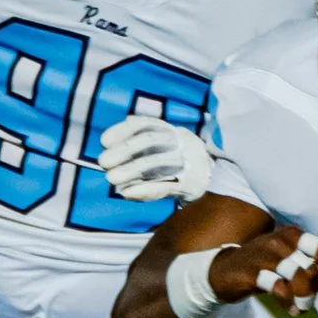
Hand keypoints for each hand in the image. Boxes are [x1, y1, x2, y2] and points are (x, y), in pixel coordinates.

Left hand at [99, 106, 214, 206]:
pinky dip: (145, 190)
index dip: (124, 130)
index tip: (104, 140)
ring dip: (131, 171)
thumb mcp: (163, 145)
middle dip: (125, 151)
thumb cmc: (177, 160)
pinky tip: (127, 193)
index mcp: (172, 131)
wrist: (214, 179)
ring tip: (110, 178)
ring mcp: (188, 163)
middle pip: (151, 142)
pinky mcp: (190, 185)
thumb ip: (141, 138)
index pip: (147, 125)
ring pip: (157, 164)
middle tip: (103, 161)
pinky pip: (166, 186)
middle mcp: (181, 142)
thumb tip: (114, 133)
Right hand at [212, 222, 317, 311]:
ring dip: (304, 296)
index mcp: (290, 235)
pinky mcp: (252, 273)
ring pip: (297, 276)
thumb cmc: (261, 265)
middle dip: (314, 287)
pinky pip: (278, 288)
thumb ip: (307, 267)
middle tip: (309, 298)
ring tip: (303, 306)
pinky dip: (289, 302)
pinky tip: (292, 310)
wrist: (222, 270)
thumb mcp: (286, 260)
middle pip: (311, 267)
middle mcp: (279, 241)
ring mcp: (265, 256)